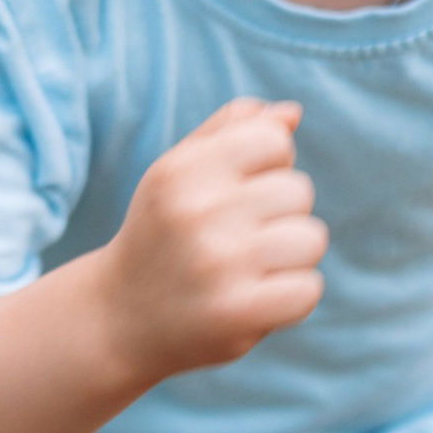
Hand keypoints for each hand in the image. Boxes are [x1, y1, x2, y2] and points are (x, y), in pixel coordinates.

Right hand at [103, 96, 326, 380]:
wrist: (120, 318)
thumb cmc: (162, 234)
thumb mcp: (178, 171)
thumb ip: (232, 129)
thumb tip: (291, 113)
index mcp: (183, 169)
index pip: (275, 140)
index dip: (267, 168)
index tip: (236, 194)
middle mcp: (198, 211)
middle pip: (299, 191)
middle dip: (279, 215)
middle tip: (234, 241)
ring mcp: (219, 263)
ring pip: (311, 238)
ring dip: (290, 257)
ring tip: (248, 269)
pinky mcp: (237, 312)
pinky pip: (309, 288)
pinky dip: (292, 296)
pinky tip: (257, 299)